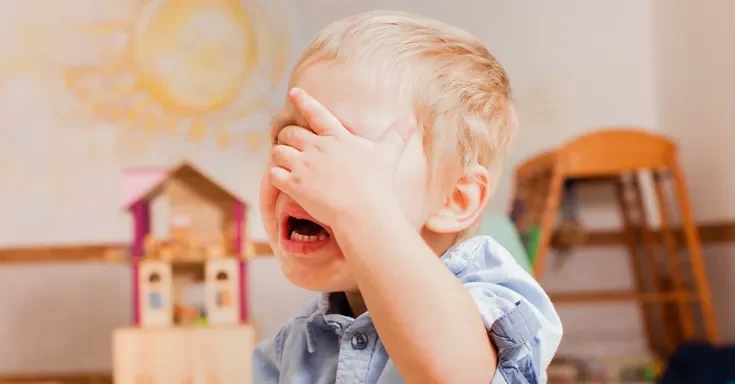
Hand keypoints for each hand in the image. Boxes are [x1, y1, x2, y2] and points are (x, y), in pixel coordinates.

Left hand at [269, 88, 415, 227]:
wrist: (363, 211)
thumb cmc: (378, 184)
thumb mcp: (388, 155)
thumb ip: (396, 136)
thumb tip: (410, 121)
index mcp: (337, 138)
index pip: (317, 113)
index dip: (303, 101)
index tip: (293, 93)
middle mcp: (317, 147)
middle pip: (290, 133)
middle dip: (286, 137)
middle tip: (288, 143)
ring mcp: (304, 165)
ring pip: (278, 152)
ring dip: (279, 156)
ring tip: (283, 162)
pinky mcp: (295, 184)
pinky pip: (274, 173)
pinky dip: (275, 174)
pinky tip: (280, 179)